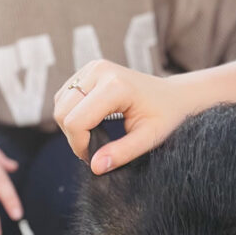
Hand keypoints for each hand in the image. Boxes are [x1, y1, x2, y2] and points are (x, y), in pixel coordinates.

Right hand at [53, 60, 193, 172]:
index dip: (80, 145)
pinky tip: (91, 121)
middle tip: (94, 148)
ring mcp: (93, 67)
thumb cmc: (166, 117)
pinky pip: (64, 95)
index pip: (76, 121)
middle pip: (63, 112)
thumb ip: (122, 153)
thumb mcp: (149, 139)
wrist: (175, 95)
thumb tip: (95, 167)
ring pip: (60, 103)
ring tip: (95, 135)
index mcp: (115, 86)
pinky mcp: (89, 69)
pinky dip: (72, 113)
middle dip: (74, 136)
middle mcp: (100, 71)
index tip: (94, 157)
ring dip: (71, 125)